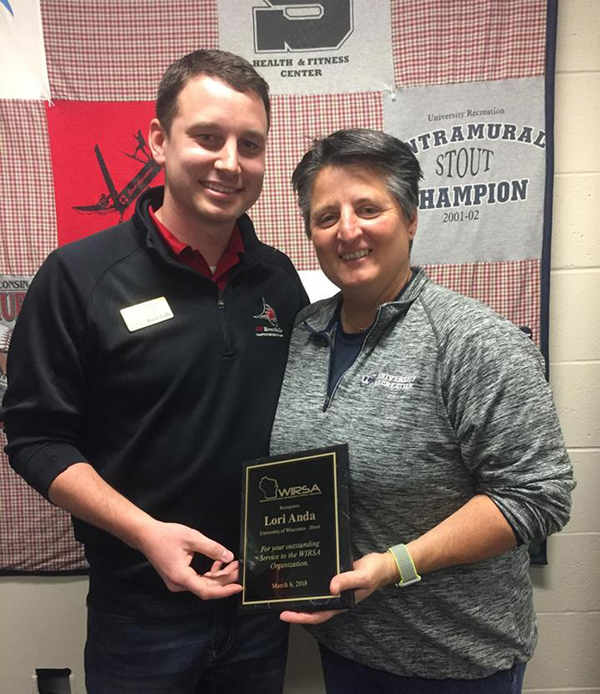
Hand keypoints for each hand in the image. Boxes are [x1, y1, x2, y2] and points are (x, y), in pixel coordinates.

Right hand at [136, 520, 242, 599]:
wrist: (146, 535)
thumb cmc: (165, 536)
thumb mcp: (192, 538)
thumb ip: (212, 548)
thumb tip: (228, 557)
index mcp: (181, 577)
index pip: (207, 591)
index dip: (225, 590)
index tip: (238, 587)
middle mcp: (178, 584)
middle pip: (207, 588)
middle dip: (224, 579)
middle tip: (238, 568)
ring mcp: (176, 582)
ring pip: (202, 584)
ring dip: (218, 576)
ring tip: (232, 565)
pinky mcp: (177, 577)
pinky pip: (196, 580)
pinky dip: (208, 574)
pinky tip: (217, 565)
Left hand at [279, 551, 397, 624]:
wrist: (384, 564)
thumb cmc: (374, 572)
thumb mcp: (362, 577)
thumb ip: (347, 581)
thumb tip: (331, 587)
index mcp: (342, 603)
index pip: (318, 615)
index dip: (301, 617)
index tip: (285, 614)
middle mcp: (336, 599)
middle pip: (313, 609)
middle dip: (296, 609)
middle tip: (278, 604)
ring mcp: (335, 590)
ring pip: (315, 598)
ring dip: (301, 598)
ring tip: (285, 593)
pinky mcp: (335, 579)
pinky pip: (320, 586)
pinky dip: (310, 585)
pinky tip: (302, 578)